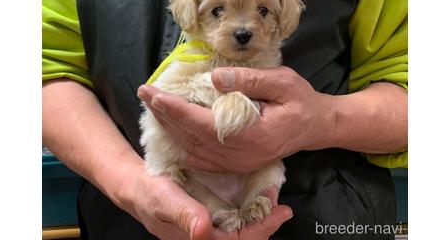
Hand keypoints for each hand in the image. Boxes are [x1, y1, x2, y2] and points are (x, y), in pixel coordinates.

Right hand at [118, 166, 291, 239]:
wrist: (140, 188)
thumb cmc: (149, 195)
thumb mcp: (164, 200)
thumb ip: (183, 214)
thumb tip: (203, 229)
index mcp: (198, 239)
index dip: (261, 230)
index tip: (278, 214)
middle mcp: (208, 236)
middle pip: (245, 238)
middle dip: (266, 224)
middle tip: (283, 208)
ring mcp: (210, 227)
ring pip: (243, 229)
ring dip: (261, 217)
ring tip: (274, 199)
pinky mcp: (211, 216)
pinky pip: (236, 218)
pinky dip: (251, 208)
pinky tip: (259, 196)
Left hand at [138, 66, 332, 172]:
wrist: (314, 127)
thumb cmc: (301, 101)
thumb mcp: (283, 82)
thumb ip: (250, 80)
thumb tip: (215, 77)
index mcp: (253, 134)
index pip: (202, 123)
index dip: (174, 109)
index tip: (152, 93)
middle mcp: (241, 154)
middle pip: (191, 137)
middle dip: (164, 115)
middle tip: (144, 93)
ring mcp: (238, 162)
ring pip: (193, 149)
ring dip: (170, 128)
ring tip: (153, 106)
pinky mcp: (236, 163)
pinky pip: (201, 158)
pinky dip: (182, 143)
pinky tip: (172, 129)